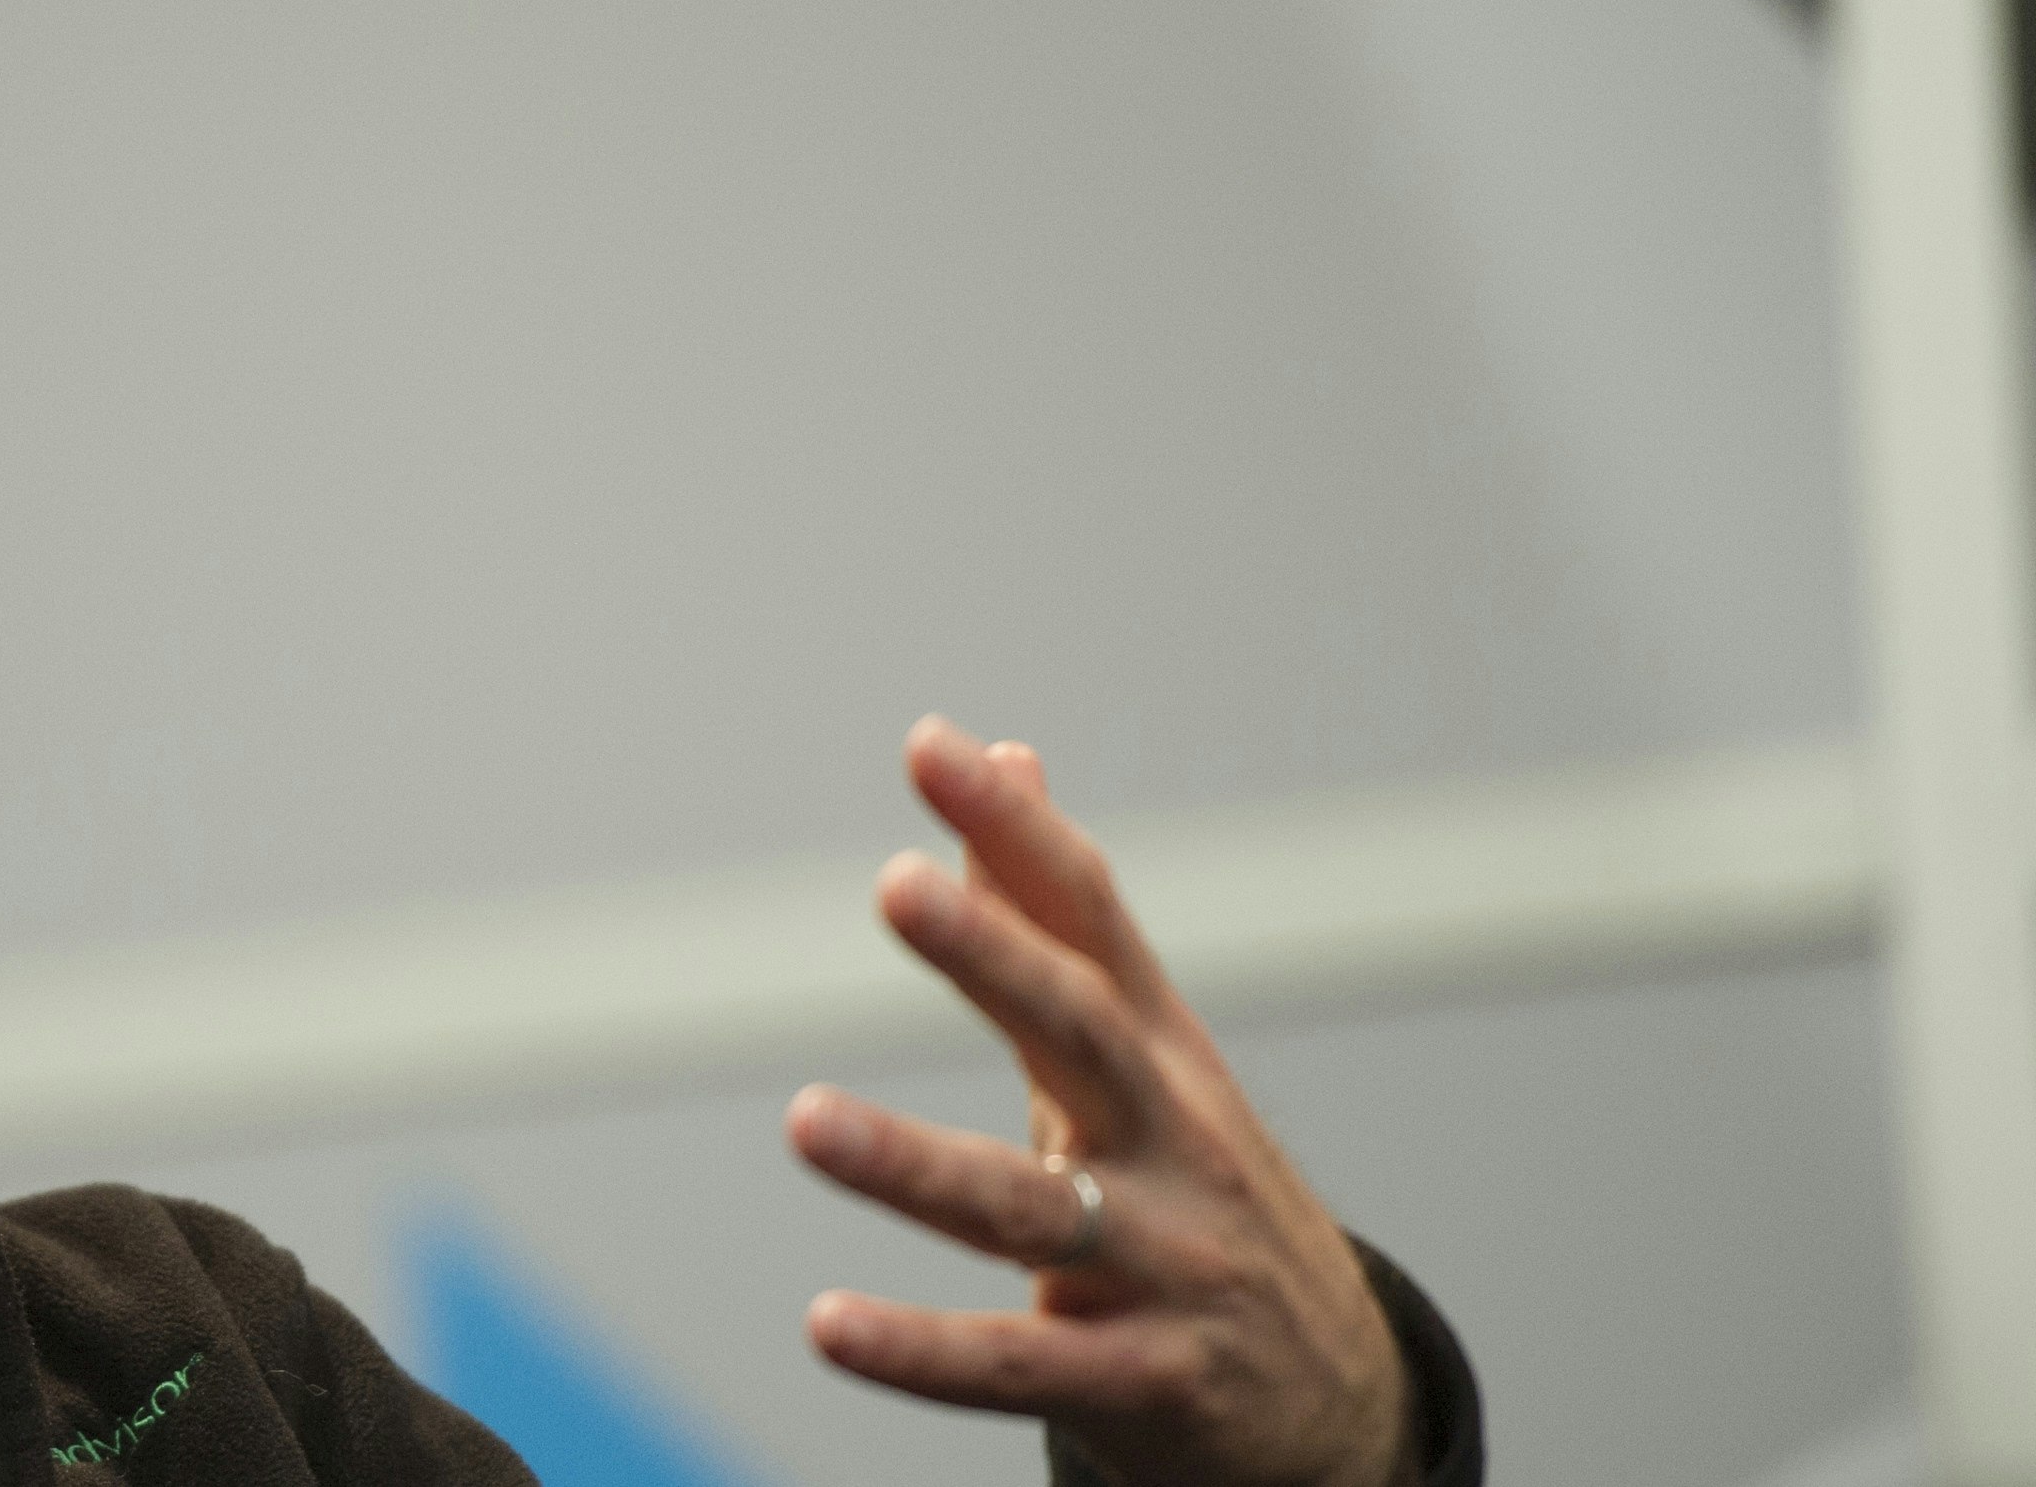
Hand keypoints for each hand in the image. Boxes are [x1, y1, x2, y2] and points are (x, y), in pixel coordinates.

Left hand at [784, 718, 1406, 1486]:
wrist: (1340, 1402)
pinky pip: (1018, 1365)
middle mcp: (1171, 1141)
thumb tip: (1006, 753)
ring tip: (805, 1119)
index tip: (932, 745)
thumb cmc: (1202, 1193)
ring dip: (914, 1164)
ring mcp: (1165, 1262)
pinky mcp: (1142, 1382)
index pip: (1092, 917)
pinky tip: (829, 1323)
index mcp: (1160, 1048)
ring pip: (1031, 1206)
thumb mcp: (1147, 1051)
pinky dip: (921, 1348)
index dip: (1015, 829)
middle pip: (1083, 1032)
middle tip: (899, 885)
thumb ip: (1059, 915)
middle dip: (997, 956)